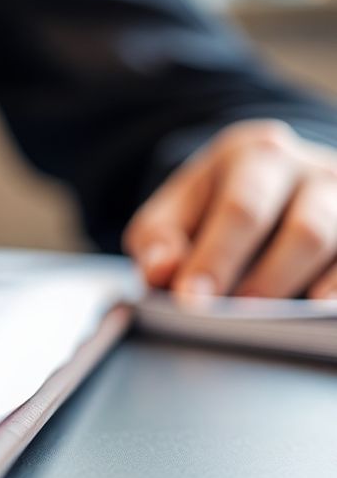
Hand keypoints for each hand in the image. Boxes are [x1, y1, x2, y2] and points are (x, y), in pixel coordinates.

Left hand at [124, 120, 336, 299]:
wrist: (265, 181)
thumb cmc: (213, 205)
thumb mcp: (174, 210)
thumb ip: (158, 239)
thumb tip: (161, 272)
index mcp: (254, 154)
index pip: (239, 209)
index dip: (217, 258)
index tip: (191, 299)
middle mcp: (312, 170)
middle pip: (304, 229)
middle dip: (268, 279)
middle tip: (237, 317)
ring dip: (305, 289)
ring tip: (273, 323)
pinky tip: (319, 313)